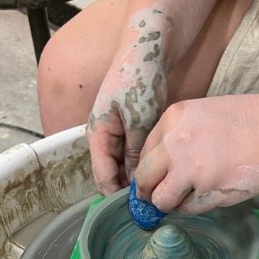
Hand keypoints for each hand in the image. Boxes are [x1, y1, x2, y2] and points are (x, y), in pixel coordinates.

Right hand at [87, 9, 172, 194]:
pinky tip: (160, 175)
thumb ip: (135, 150)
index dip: (116, 195)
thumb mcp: (138, 119)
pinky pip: (136, 154)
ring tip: (156, 197)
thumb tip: (135, 180)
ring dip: (138, 179)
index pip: (102, 175)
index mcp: (97, 134)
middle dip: (127, 191)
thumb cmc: (138, 78)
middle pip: (112, 173)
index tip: (135, 211)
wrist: (150, 47)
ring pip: (125, 165)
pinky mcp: (133, 126)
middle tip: (149, 210)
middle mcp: (105, 136)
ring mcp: (119, 132)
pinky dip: (145, 165)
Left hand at [133, 94, 258, 214]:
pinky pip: (187, 209)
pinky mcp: (206, 190)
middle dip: (149, 192)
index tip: (154, 180)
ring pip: (162, 199)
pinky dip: (194, 207)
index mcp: (172, 119)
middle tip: (159, 198)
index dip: (149, 171)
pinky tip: (210, 195)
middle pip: (144, 178)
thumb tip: (161, 166)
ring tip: (186, 198)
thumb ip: (179, 135)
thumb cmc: (249, 121)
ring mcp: (189, 168)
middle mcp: (174, 143)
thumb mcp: (204, 113)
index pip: (144, 153)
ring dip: (171, 204)